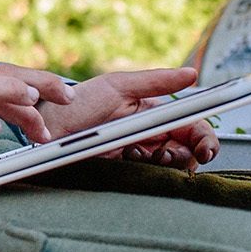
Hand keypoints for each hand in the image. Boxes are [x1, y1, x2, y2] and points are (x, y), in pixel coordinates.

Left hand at [38, 67, 220, 170]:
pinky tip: (129, 159)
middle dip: (186, 155)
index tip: (205, 149)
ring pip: (170, 167)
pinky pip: (148, 177)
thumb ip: (157, 81)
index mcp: (154, 113)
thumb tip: (192, 74)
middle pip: (188, 151)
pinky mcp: (124, 172)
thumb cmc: (79, 102)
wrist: (45, 127)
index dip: (205, 139)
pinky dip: (146, 170)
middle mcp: (150, 135)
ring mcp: (138, 155)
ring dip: (164, 162)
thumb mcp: (119, 85)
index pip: (192, 127)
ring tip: (141, 151)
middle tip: (166, 153)